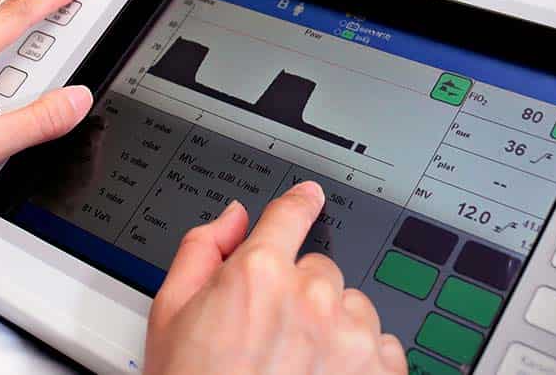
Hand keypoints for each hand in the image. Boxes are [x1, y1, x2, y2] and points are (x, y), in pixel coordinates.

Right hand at [145, 181, 406, 374]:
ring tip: (298, 365)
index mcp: (259, 273)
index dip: (299, 203)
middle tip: (272, 333)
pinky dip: (362, 358)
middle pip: (319, 269)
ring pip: (353, 306)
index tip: (309, 198)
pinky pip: (384, 346)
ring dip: (333, 325)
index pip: (290, 215)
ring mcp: (351, 336)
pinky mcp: (380, 373)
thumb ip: (201, 251)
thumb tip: (232, 219)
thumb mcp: (170, 313)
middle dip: (300, 291)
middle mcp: (312, 296)